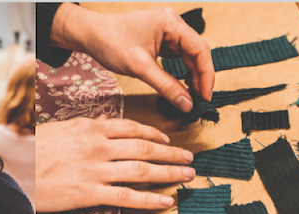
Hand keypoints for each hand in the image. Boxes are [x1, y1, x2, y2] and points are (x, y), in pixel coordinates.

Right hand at [36, 116, 194, 211]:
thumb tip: (104, 128)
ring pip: (141, 170)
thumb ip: (85, 130)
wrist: (12, 170)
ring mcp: (95, 170)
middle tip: (189, 159)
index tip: (168, 140)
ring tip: (186, 177)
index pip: (131, 128)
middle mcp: (97, 147)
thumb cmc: (32, 151)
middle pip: (144, 148)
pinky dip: (149, 199)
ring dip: (169, 173)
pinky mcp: (89, 193)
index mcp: (90, 128)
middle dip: (171, 154)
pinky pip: (126, 197)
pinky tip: (166, 201)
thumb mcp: (60, 131)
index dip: (154, 135)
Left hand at [51, 4, 213, 111]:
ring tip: (192, 97)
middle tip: (199, 101)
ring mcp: (168, 32)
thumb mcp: (141, 68)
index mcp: (171, 23)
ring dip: (192, 76)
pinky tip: (182, 86)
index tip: (206, 96)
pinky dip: (182, 72)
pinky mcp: (162, 40)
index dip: (207, 74)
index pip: (200, 49)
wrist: (91, 35)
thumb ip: (166, 87)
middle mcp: (173, 24)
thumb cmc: (111, 42)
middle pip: (197, 53)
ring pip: (189, 56)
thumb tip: (187, 104)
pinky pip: (178, 57)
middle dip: (200, 77)